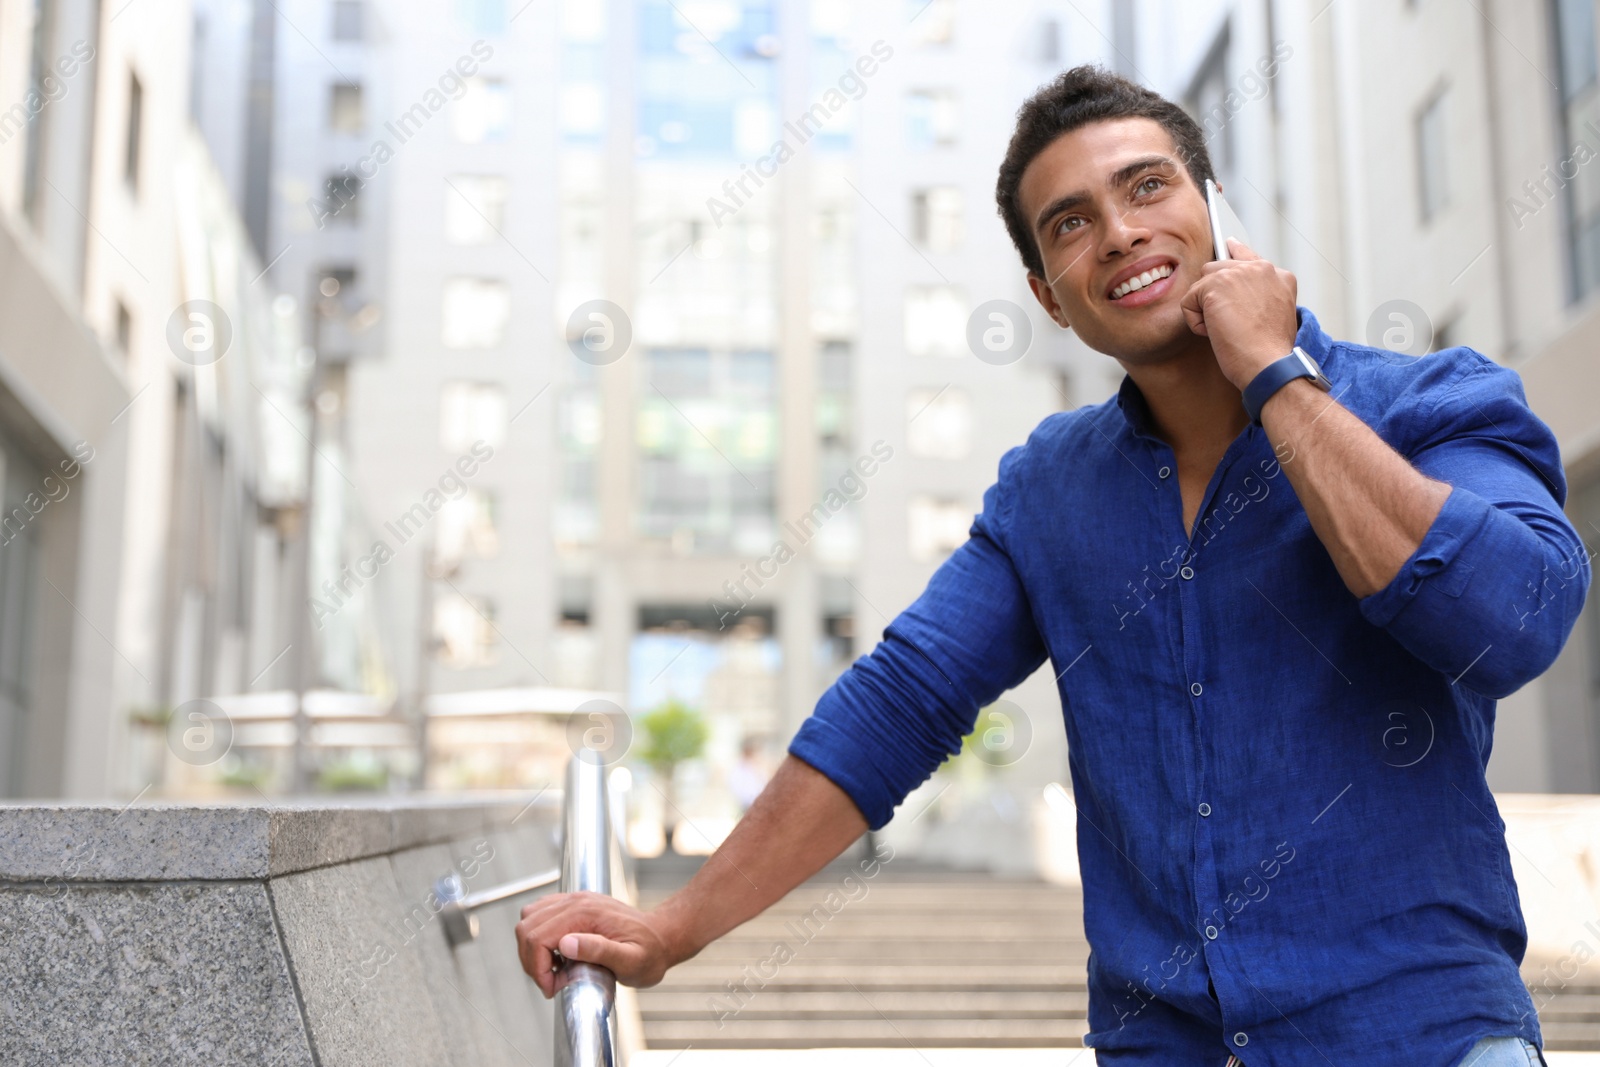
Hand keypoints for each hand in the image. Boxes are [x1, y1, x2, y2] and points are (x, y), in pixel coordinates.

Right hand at [515, 891, 682, 997]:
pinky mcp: (575, 906)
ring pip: (529, 919)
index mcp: (586, 914)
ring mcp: (575, 901)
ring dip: (532, 948)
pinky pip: (541, 915)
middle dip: (531, 960)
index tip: (552, 987)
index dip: (537, 967)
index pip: (538, 937)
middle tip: (551, 982)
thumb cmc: (650, 953)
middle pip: (527, 927)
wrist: (662, 937)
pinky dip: (539, 937)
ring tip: (552, 969)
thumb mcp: (631, 960)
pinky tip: (556, 954)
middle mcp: (577, 902)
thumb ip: (599, 951)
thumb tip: (565, 944)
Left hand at [1179, 237, 1298, 389]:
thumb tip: (1234, 295)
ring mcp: (1239, 274)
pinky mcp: (1216, 285)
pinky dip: (1195, 323)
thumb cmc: (1270, 351)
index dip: (1236, 253)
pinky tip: (1215, 333)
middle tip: (1225, 323)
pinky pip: (1189, 301)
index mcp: (1280, 277)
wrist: (1269, 363)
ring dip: (1205, 310)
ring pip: (1202, 283)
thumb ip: (1260, 297)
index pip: (1250, 257)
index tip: (1229, 245)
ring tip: (1225, 330)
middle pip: (1219, 268)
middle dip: (1213, 295)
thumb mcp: (1275, 317)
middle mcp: (1262, 269)